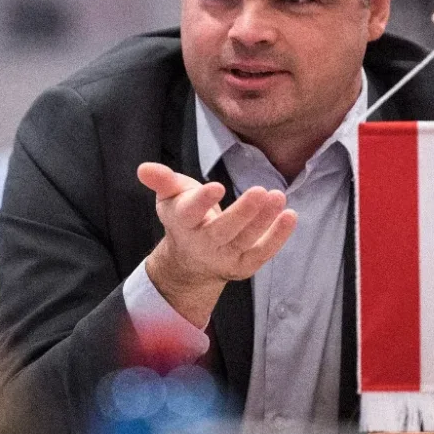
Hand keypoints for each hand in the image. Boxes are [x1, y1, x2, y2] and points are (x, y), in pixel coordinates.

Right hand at [137, 162, 296, 327]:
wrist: (191, 261)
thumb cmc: (185, 218)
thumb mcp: (170, 197)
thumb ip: (162, 180)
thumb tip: (144, 168)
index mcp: (182, 223)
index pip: (190, 212)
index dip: (202, 201)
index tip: (217, 187)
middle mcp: (202, 244)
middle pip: (223, 230)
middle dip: (242, 213)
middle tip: (260, 191)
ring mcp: (225, 257)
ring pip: (246, 240)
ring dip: (264, 220)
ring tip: (278, 197)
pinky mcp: (244, 265)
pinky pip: (263, 252)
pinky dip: (278, 237)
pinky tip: (290, 216)